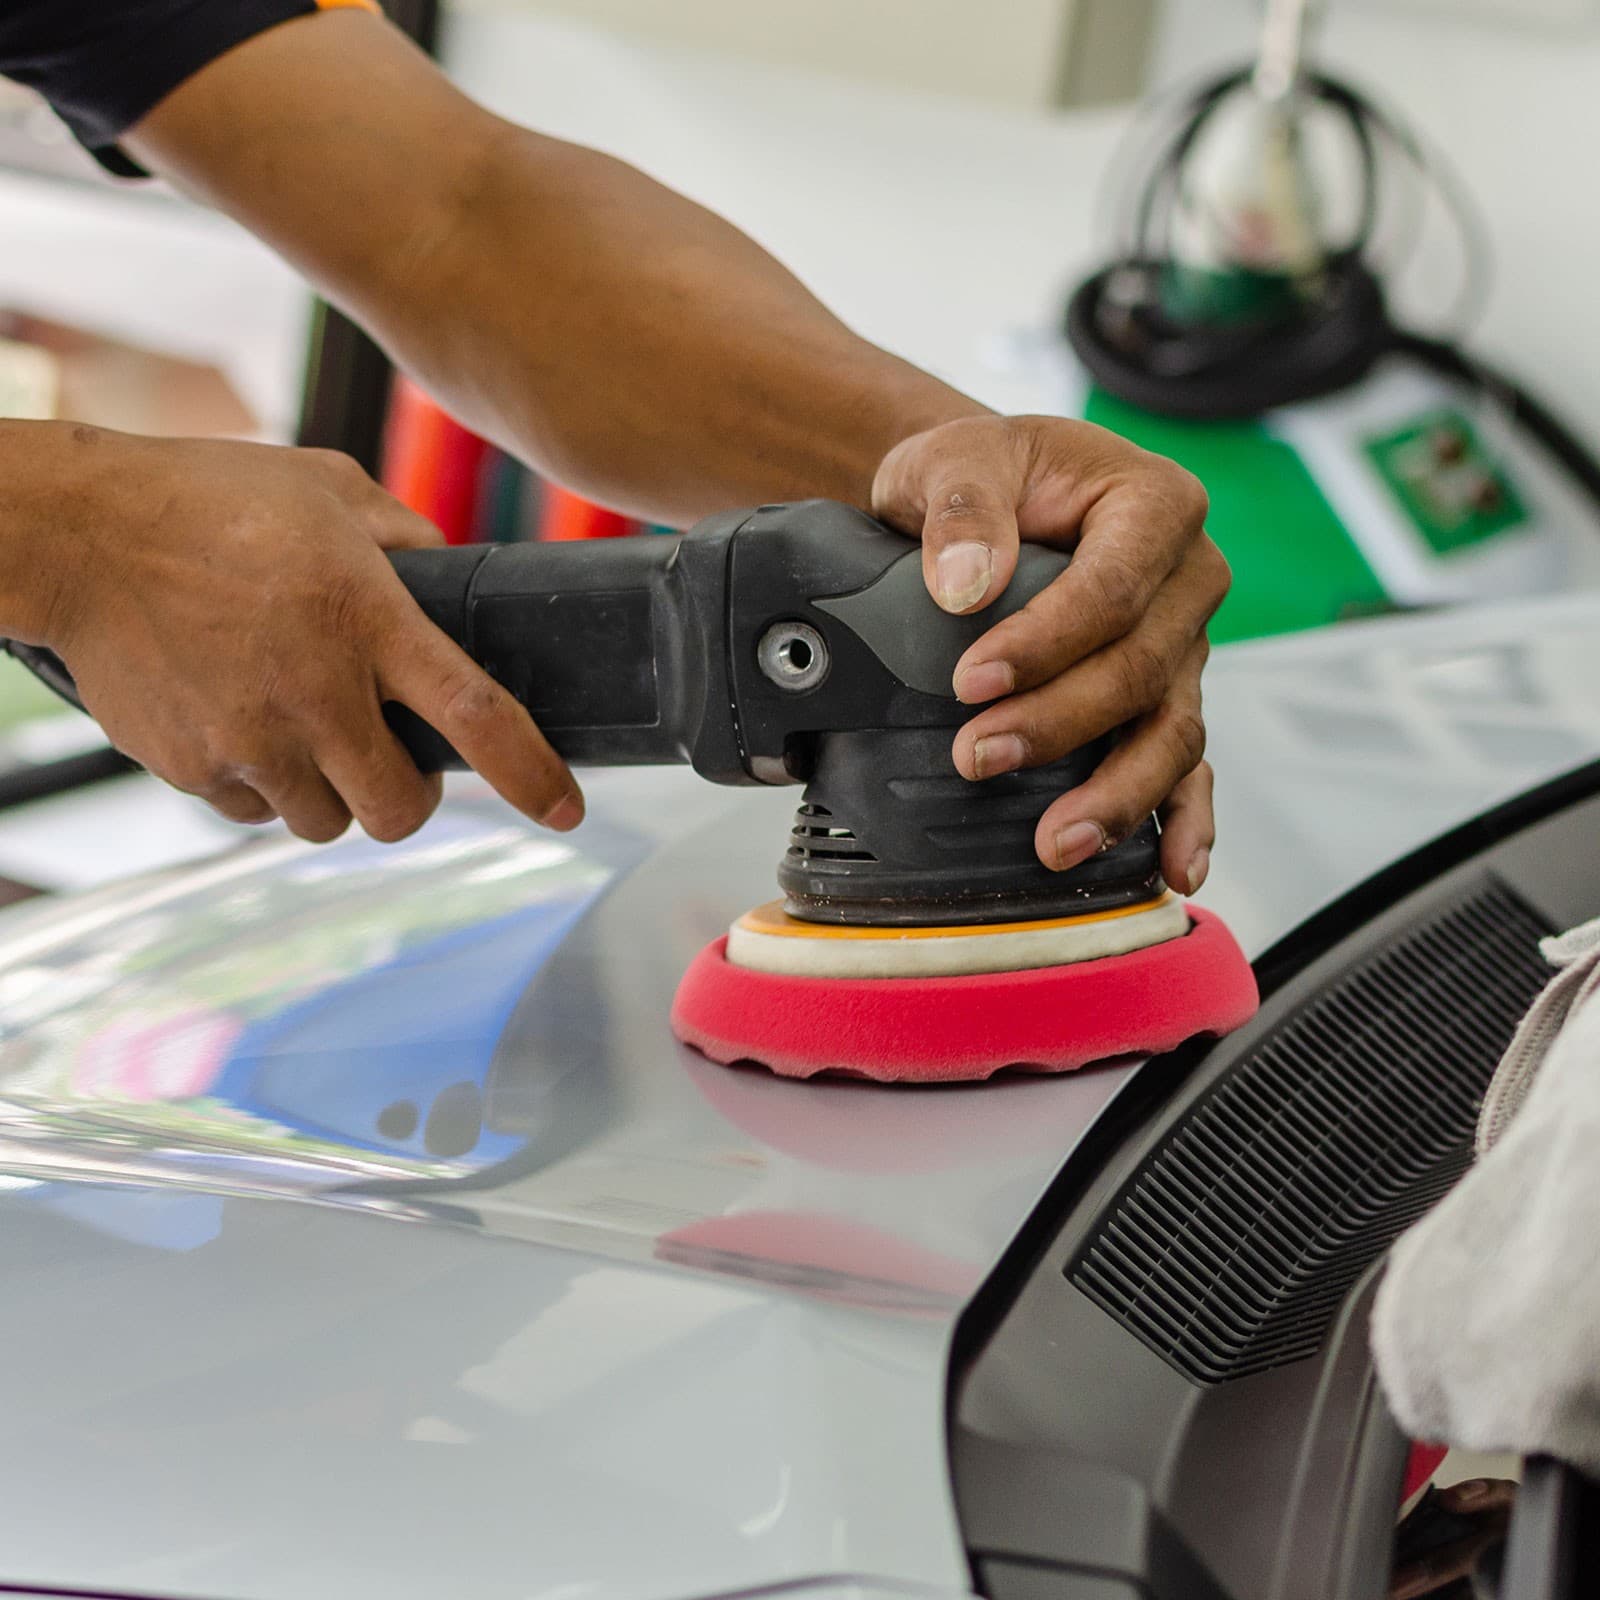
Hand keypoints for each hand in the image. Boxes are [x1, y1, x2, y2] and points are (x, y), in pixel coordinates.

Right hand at [44, 430, 582, 843]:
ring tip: (308, 732)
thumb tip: (450, 571)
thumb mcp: (328, 489)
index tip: (565, 808)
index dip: (531, 774)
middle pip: (400, 809)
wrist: (73, 533)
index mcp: (367, 619)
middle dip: (411, 797)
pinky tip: (247, 726)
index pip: (476, 715)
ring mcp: (249, 738)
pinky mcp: (191, 766)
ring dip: (334, 793)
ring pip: (326, 821)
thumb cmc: (206, 499)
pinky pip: (255, 812)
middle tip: (396, 758)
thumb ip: (405, 536)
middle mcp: (316, 692)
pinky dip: (266, 788)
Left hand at [873, 415, 1227, 893]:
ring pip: (1172, 731)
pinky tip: (1171, 871)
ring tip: (1057, 843)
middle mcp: (1189, 581)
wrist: (995, 496)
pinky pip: (1190, 766)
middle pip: (1141, 670)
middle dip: (1060, 725)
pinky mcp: (1168, 698)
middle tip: (978, 758)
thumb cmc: (985, 473)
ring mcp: (1185, 648)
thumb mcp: (959, 459)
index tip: (971, 682)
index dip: (1046, 643)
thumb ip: (963, 508)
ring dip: (1118, 794)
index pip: (1115, 588)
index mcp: (1157, 506)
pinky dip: (1183, 819)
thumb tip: (964, 586)